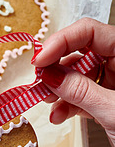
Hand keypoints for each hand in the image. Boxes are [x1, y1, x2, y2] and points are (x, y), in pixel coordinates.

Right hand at [32, 17, 114, 146]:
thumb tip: (49, 74)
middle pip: (81, 52)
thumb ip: (81, 91)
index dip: (61, 42)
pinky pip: (83, 94)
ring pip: (78, 75)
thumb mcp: (114, 113)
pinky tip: (59, 114)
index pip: (90, 32)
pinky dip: (67, 104)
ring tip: (46, 100)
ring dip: (58, 89)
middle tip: (38, 80)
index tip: (39, 60)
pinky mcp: (110, 101)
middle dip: (56, 67)